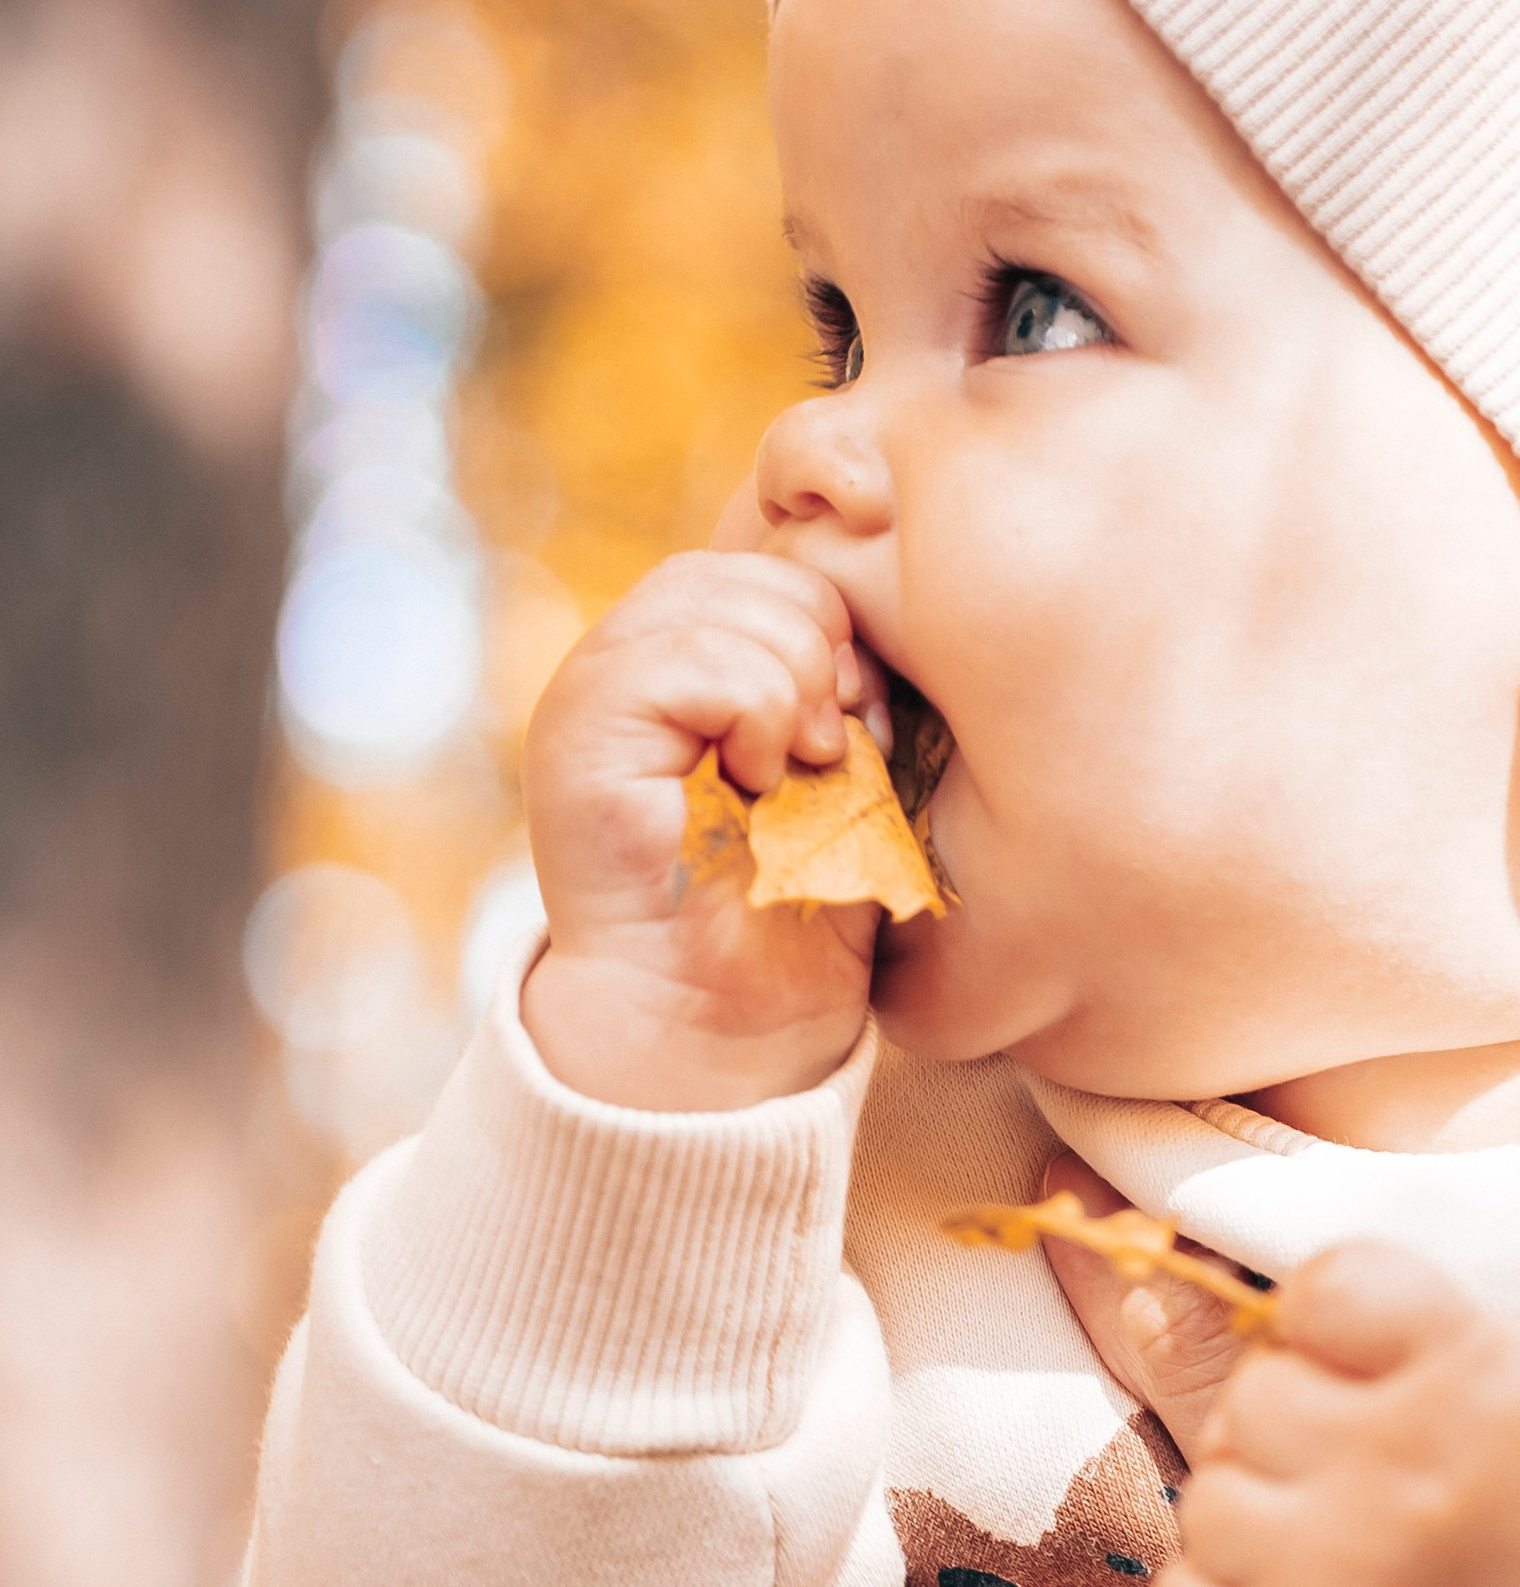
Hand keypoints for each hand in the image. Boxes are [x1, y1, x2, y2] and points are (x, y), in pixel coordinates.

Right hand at [520, 545, 883, 1110]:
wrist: (732, 1022)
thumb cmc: (797, 907)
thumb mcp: (843, 769)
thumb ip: (843, 682)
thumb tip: (876, 608)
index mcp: (690, 658)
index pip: (773, 564)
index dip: (839, 623)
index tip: (866, 718)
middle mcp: (631, 660)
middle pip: (748, 566)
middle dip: (821, 645)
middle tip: (833, 746)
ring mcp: (594, 689)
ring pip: (715, 596)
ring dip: (790, 682)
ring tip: (795, 770)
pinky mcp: (577, 732)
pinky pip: (685, 658)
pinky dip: (753, 712)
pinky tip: (758, 782)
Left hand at [1152, 1241, 1519, 1586]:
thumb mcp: (1504, 1369)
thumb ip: (1376, 1309)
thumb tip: (1163, 1286)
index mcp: (1474, 1380)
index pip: (1327, 1286)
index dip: (1328, 1317)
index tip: (1364, 1359)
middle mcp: (1403, 1474)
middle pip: (1255, 1392)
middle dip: (1295, 1424)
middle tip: (1369, 1472)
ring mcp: (1334, 1580)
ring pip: (1209, 1494)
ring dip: (1259, 1515)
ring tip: (1342, 1547)